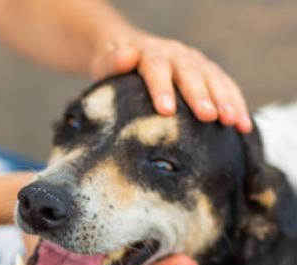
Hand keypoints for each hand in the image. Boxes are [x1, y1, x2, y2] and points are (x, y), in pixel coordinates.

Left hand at [90, 31, 251, 133]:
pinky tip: (243, 125)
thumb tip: (123, 57)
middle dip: (200, 95)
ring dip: (224, 100)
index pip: (156, 68)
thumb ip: (115, 62)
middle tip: (207, 117)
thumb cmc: (115, 66)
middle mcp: (176, 55)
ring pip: (213, 79)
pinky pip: (225, 87)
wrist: (128, 52)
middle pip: (190, 73)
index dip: (162, 88)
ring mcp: (195, 62)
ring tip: (232, 122)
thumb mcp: (108, 62)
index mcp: (150, 53)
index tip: (166, 110)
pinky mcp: (207, 72)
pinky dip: (236, 104)